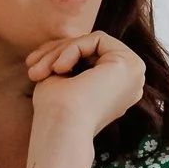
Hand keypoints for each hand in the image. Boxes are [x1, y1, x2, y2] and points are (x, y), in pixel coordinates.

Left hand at [24, 32, 144, 143]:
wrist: (61, 129)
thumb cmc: (55, 112)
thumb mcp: (62, 78)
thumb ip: (71, 59)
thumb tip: (67, 44)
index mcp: (118, 89)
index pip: (88, 57)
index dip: (58, 55)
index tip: (33, 69)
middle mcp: (132, 82)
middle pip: (91, 49)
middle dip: (56, 52)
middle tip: (33, 69)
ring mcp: (135, 73)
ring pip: (92, 42)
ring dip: (59, 52)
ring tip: (39, 72)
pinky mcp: (130, 64)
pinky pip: (97, 39)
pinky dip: (72, 49)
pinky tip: (59, 69)